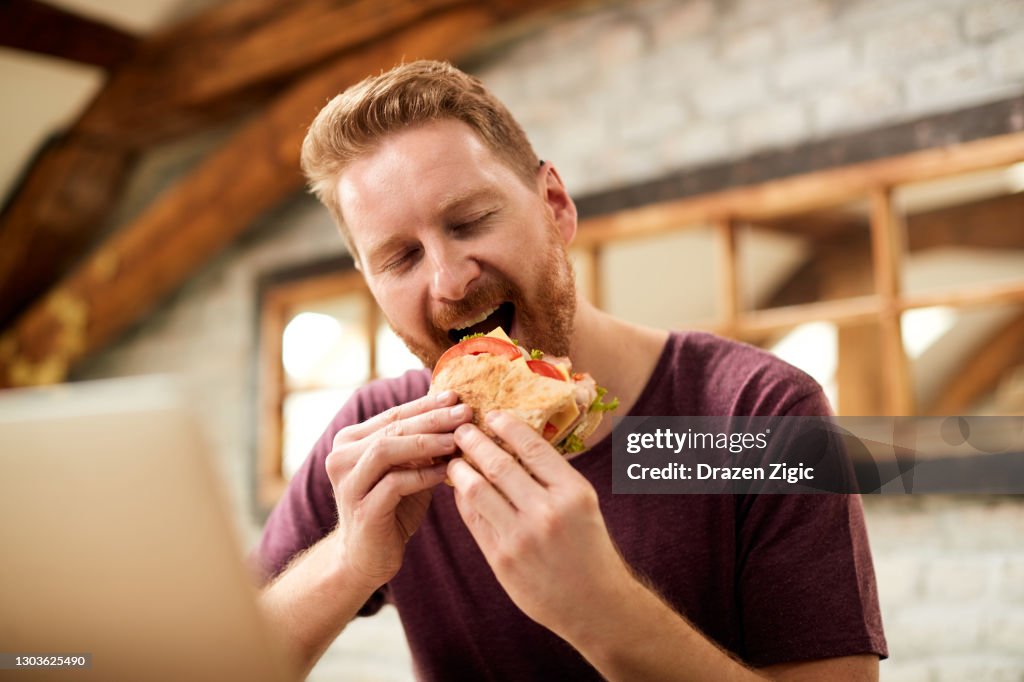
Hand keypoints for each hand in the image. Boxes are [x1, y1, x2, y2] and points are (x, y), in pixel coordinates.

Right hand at [325, 390, 472, 592]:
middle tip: (465, 413)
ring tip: (457, 440)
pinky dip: (423, 475)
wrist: (366, 557)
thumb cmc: (392, 508)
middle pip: (391, 428)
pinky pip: (394, 483)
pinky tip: (446, 472)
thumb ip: (421, 445)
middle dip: (432, 419)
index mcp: (350, 441)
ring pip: (387, 450)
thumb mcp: (406, 470)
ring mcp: (348, 484)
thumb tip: (456, 412)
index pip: (393, 414)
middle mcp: (341, 457)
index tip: (457, 396)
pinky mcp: (361, 510)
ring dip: (426, 443)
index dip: (425, 404)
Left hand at [447, 410, 635, 638]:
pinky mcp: (502, 559)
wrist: (593, 603)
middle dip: (474, 442)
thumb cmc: (589, 547)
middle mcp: (547, 511)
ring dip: (461, 469)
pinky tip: (460, 489)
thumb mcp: (583, 504)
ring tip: (454, 459)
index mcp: (572, 492)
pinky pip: (474, 519)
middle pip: (499, 464)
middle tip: (461, 429)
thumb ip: (551, 477)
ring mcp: (521, 537)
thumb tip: (513, 443)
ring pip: (477, 490)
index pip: (533, 447)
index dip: (507, 426)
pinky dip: (464, 500)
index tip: (491, 414)